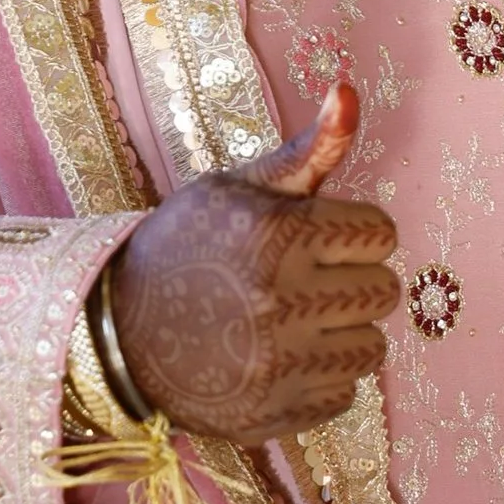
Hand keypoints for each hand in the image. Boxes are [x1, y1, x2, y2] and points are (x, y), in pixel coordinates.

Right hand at [106, 79, 398, 443]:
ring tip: (294, 321)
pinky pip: (346, 394)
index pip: (380, 232)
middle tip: (304, 279)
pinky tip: (278, 359)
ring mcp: (282, 364)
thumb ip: (308, 150)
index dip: (350, 231)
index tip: (317, 237)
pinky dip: (320, 378)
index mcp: (277, 234)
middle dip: (351, 280)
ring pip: (372, 347)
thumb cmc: (186, 245)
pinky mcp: (279, 414)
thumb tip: (351, 89)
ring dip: (341, 333)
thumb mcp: (237, 188)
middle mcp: (284, 299)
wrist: (119, 331)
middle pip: (385, 291)